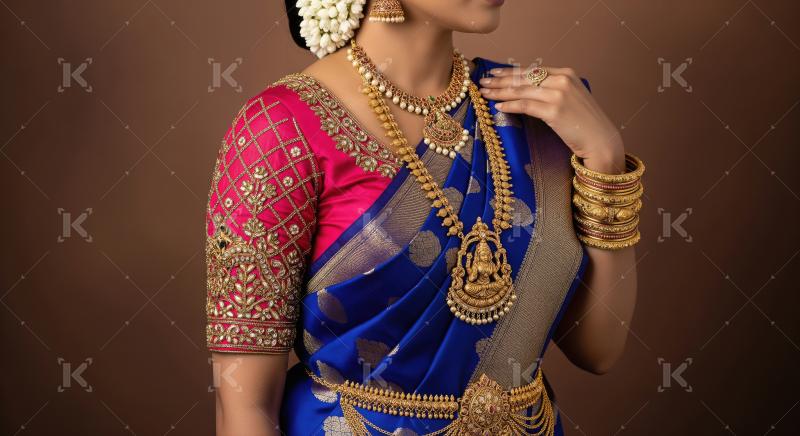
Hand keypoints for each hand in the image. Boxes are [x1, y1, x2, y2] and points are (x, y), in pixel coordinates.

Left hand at [479, 66, 624, 173]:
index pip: (532, 70)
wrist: (601, 140)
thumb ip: (553, 90)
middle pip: (523, 78)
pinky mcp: (554, 111)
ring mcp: (558, 94)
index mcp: (566, 74)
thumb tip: (526, 90)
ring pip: (521, 90)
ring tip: (485, 93)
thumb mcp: (571, 98)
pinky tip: (499, 106)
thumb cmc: (585, 123)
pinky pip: (526, 105)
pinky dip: (510, 105)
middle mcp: (562, 80)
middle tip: (482, 81)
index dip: (510, 71)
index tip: (494, 72)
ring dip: (500, 91)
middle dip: (500, 80)